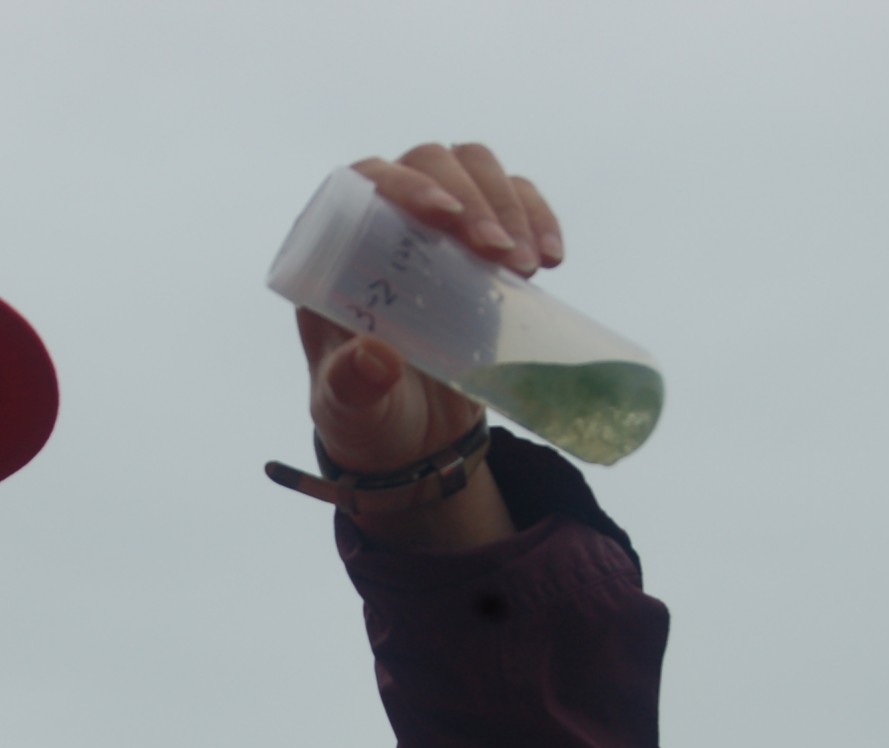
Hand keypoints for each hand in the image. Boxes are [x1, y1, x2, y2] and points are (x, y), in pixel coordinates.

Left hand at [297, 143, 562, 550]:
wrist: (414, 443)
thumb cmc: (367, 416)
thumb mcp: (351, 408)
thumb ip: (353, 387)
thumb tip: (375, 356)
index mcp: (337, 250)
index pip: (365, 181)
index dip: (405, 182)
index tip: (447, 215)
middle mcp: (385, 224)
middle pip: (429, 162)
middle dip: (472, 197)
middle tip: (499, 253)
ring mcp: (437, 229)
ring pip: (474, 169)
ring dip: (509, 203)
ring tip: (528, 265)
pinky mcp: (481, 246)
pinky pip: (515, 201)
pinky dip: (538, 218)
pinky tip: (551, 259)